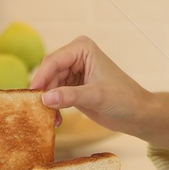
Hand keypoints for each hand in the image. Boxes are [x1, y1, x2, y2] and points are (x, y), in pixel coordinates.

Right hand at [29, 36, 150, 131]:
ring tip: (51, 119)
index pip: (53, 61)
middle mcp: (75, 56)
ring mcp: (73, 71)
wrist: (137, 113)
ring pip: (49, 85)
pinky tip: (57, 120)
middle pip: (48, 73)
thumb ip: (69, 96)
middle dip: (43, 92)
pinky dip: (53, 107)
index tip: (31, 96)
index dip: (40, 78)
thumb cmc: (124, 98)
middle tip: (38, 111)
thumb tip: (45, 98)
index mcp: (82, 49)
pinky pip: (54, 94)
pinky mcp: (72, 86)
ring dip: (48, 102)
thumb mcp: (96, 96)